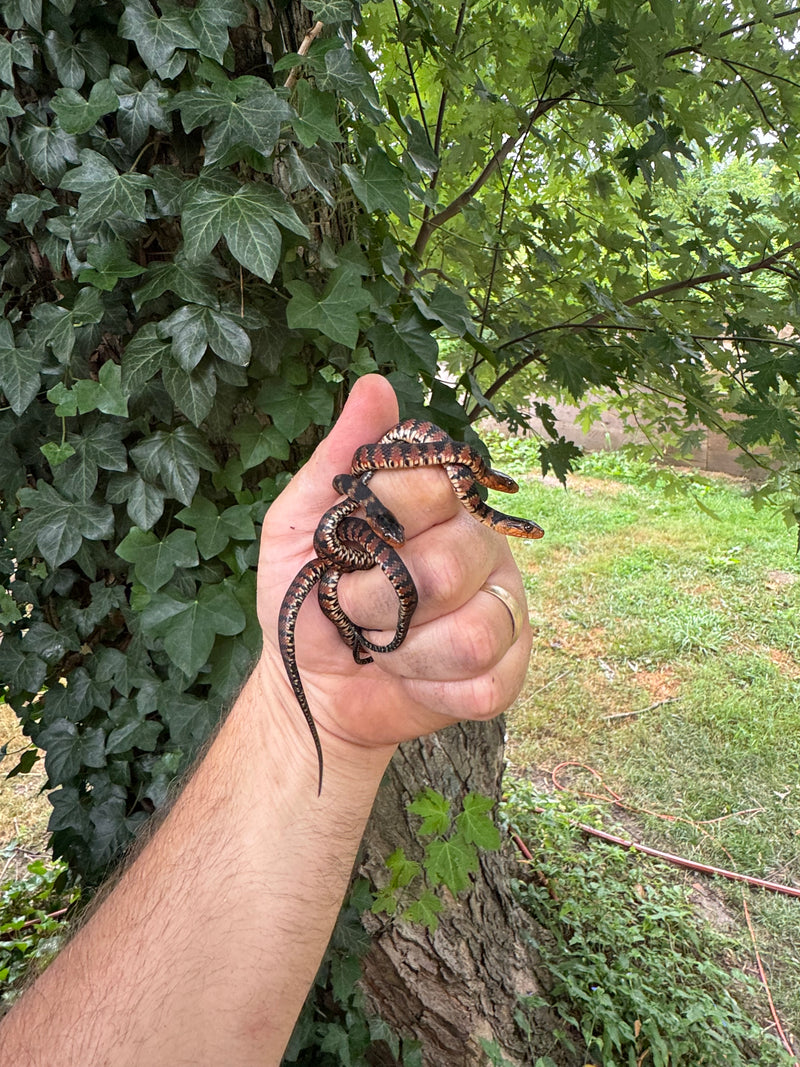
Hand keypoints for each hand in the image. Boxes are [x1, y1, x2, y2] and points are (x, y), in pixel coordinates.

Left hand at [258, 374, 531, 757]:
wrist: (313, 688)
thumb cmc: (306, 601)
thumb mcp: (298, 526)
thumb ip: (340, 459)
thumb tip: (375, 385)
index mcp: (437, 508)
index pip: (436, 484)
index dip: (390, 516)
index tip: (353, 542)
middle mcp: (479, 550)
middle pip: (452, 563)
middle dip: (380, 600)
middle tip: (354, 608)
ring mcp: (501, 610)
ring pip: (474, 633)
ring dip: (406, 653)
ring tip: (384, 647)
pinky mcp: (507, 672)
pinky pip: (487, 684)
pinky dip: (433, 691)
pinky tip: (414, 679)